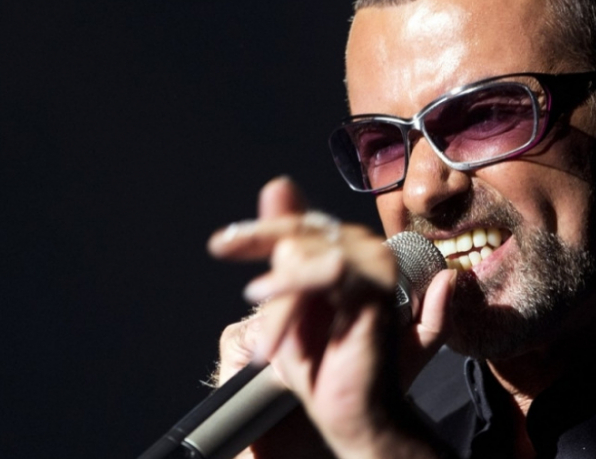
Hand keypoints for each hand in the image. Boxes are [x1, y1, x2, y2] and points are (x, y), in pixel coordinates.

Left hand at [209, 177, 456, 458]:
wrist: (352, 413)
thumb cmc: (324, 362)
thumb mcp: (288, 302)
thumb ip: (284, 247)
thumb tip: (278, 183)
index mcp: (345, 249)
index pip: (295, 224)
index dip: (256, 233)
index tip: (220, 245)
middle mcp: (363, 248)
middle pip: (296, 234)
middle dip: (267, 272)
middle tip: (248, 299)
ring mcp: (373, 264)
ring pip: (301, 253)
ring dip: (280, 305)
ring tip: (268, 345)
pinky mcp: (374, 286)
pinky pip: (324, 270)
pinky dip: (293, 290)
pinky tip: (270, 306)